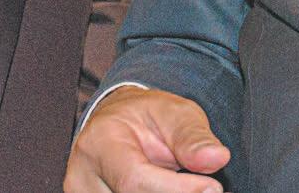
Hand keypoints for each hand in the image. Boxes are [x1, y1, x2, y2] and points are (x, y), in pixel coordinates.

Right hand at [65, 87, 229, 192]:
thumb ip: (193, 137)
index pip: (135, 180)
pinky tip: (173, 189)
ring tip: (189, 185)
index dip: (178, 190)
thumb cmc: (147, 118)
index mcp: (99, 143)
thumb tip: (217, 157)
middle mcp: (82, 178)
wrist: (119, 124)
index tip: (212, 187)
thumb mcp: (175, 113)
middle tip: (207, 188)